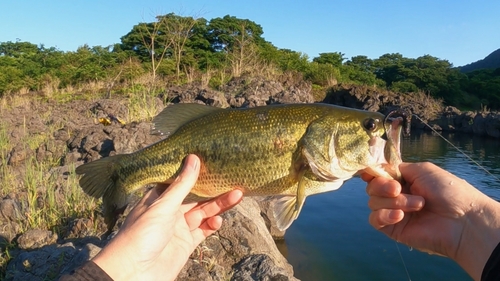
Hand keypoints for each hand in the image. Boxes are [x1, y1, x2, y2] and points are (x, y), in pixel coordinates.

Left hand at [92, 154, 242, 280]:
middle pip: (197, 196)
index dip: (197, 172)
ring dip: (219, 205)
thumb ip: (182, 185)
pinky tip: (219, 220)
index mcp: (160, 198)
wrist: (133, 274)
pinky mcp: (186, 244)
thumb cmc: (140, 235)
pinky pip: (203, 230)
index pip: (181, 181)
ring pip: (203, 212)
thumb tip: (194, 158)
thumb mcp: (163, 206)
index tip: (215, 161)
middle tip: (234, 181)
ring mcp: (179, 228)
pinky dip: (213, 224)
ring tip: (237, 195)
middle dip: (214, 189)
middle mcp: (170, 211)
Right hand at [362, 162, 499, 279]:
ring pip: (373, 202)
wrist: (461, 220)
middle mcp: (396, 195)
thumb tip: (377, 168)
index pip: (378, 175)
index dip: (371, 173)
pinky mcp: (392, 229)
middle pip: (372, 187)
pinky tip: (400, 216)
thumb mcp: (423, 170)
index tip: (370, 172)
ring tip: (417, 205)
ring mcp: (393, 212)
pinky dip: (384, 215)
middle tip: (397, 189)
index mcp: (403, 180)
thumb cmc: (447, 191)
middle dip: (382, 186)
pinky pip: (375, 220)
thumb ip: (396, 167)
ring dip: (395, 202)